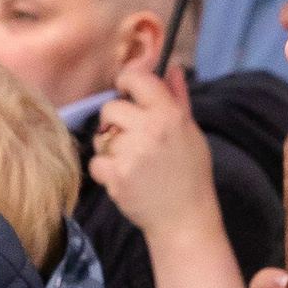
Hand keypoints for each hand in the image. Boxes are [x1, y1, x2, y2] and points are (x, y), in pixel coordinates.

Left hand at [87, 65, 220, 239]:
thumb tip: (173, 68)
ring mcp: (132, 152)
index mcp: (169, 114)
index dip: (125, 82)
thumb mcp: (190, 132)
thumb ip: (178, 98)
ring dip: (109, 148)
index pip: (137, 79)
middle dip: (114, 121)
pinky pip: (96, 162)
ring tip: (130, 162)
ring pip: (101, 137)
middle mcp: (150, 129)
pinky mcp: (117, 175)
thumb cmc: (189, 174)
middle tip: (129, 138)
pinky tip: (123, 177)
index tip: (125, 93)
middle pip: (110, 108)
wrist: (184, 218)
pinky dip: (104, 171)